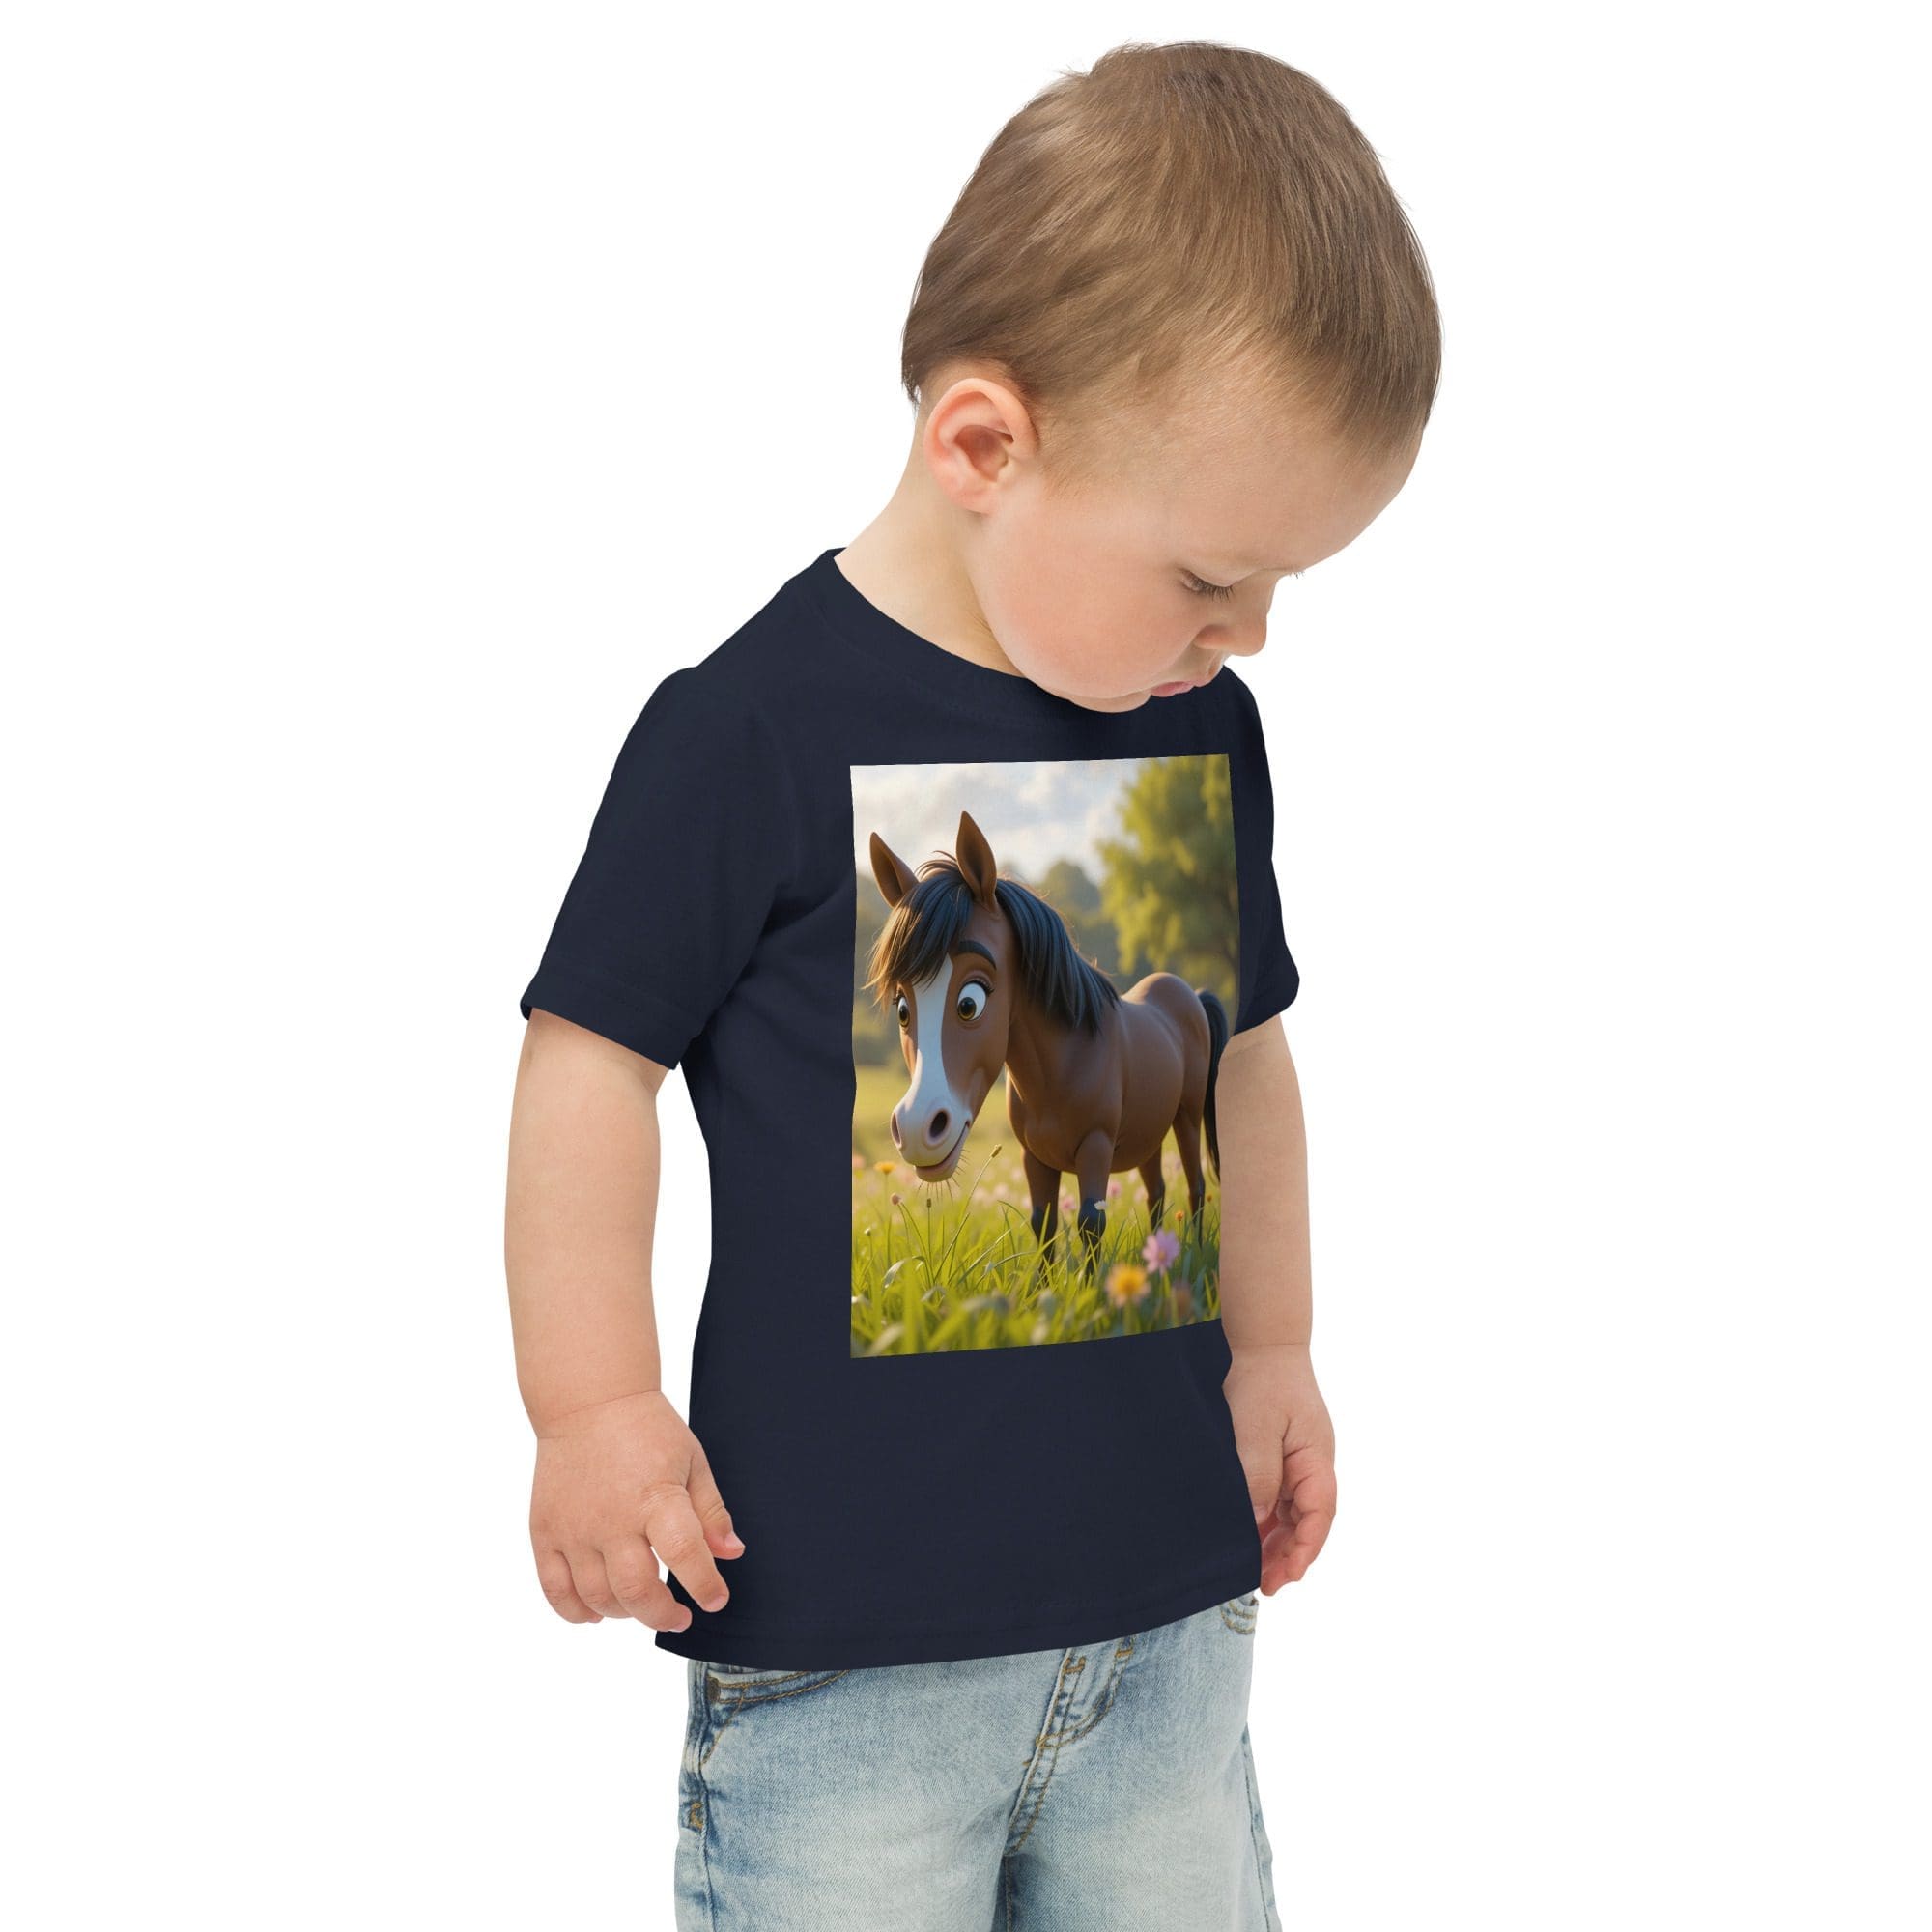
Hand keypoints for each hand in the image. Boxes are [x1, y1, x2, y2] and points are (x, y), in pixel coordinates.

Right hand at [528, 1390, 743, 1630]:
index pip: (685, 1555)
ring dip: (625, 1614)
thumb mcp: (692, 1461)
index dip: (705, 1586)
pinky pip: (555, 1590)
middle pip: (636, 1591)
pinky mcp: (545, 1532)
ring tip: (642, 1605)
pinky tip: (598, 1612)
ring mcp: (574, 1529)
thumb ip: (710, 1512)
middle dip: (663, 1615)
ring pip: (597, 1598)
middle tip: (679, 1616)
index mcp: (656, 1497)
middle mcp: (612, 1519)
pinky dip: (576, 1612)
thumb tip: (731, 1553)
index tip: (716, 1600)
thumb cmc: (645, 1429)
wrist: (588, 1402)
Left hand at [1224, 1342, 1335, 1593]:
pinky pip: (1280, 1498)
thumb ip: (1258, 1475)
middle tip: (1265, 1586)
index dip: (1305, 1549)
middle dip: (1290, 1556)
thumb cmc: (1262, 1382)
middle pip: (1309, 1521)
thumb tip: (1257, 1523)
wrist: (1262, 1346)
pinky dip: (1268, 1521)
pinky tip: (1251, 1539)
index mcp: (1317, 1459)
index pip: (1320, 1514)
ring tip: (1256, 1572)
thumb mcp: (1256, 1428)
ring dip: (1278, 1543)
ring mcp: (1300, 1463)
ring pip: (1294, 1514)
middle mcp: (1314, 1465)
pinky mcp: (1283, 1458)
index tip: (1287, 1576)